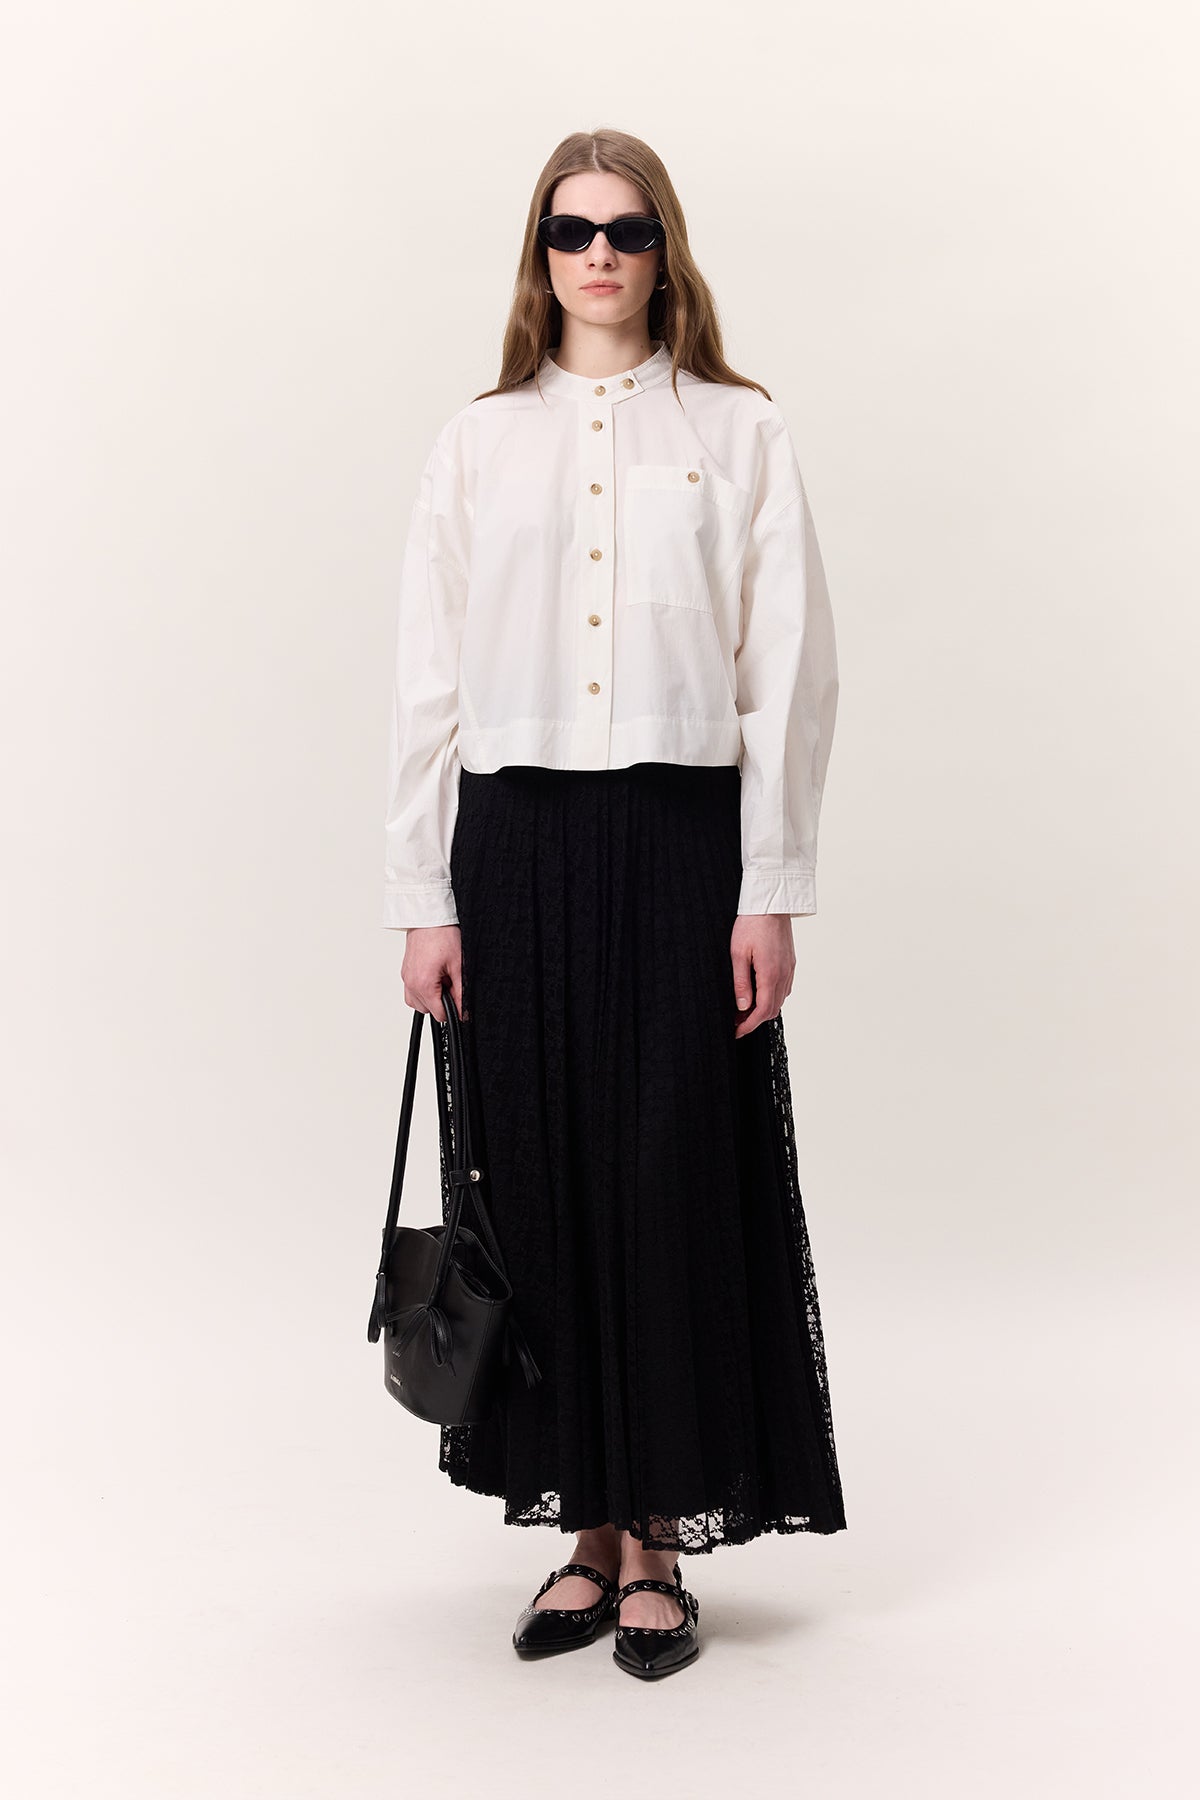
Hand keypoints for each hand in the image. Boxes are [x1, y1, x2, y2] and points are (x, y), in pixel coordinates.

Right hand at [401, 924, 465, 1020]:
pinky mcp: (405, 972)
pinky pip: (412, 991)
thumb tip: (464, 1012)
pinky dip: (423, 989)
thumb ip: (461, 993)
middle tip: (450, 982)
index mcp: (423, 984)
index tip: (459, 997)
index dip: (453, 1009)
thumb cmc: (442, 935)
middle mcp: (410, 983)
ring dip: (430, 997)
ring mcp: (406, 977)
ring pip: (417, 1003)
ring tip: (442, 979)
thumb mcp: (458, 966)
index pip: (439, 1014)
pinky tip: (433, 976)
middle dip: (441, 1001)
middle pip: (427, 1010)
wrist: (429, 917)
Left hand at [730, 914, 794, 1038]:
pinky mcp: (790, 962)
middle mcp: (784, 974)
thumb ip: (741, 982)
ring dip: (764, 1010)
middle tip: (736, 1023)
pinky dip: (773, 997)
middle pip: (773, 1009)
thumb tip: (742, 1007)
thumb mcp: (738, 953)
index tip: (736, 1032)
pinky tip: (759, 994)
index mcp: (770, 974)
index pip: (762, 1011)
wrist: (771, 902)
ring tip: (744, 1011)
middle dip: (755, 1021)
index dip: (749, 1025)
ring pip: (780, 1000)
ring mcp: (789, 968)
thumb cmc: (751, 924)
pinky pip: (785, 988)